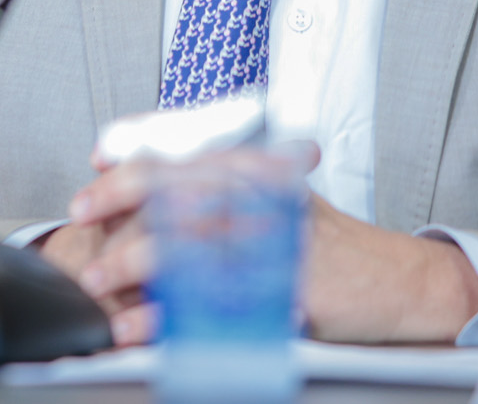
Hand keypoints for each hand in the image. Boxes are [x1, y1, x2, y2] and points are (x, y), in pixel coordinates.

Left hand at [45, 146, 477, 346]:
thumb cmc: (329, 243)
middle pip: (173, 187)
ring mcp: (272, 236)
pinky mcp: (283, 282)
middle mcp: (261, 192)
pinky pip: (214, 298)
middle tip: (81, 223)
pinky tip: (143, 325)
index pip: (179, 151)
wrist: (396, 280)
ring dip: (133, 264)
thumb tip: (146, 181)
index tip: (91, 177)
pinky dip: (170, 313)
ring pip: (186, 241)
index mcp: (254, 168)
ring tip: (100, 284)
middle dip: (117, 204)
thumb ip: (219, 187)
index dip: (128, 162)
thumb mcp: (274, 198)